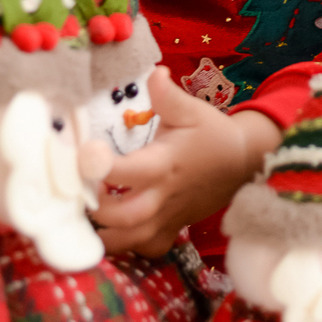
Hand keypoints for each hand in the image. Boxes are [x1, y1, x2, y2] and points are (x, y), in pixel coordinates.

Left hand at [94, 67, 279, 256]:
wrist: (242, 162)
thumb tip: (154, 72)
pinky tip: (114, 230)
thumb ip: (167, 94)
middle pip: (125, 216)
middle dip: (96, 209)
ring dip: (105, 234)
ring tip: (87, 215)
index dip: (98, 167)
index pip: (126, 172)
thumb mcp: (191, 110)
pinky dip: (127, 246)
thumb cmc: (210, 134)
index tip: (81, 155)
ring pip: (131, 241)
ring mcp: (168, 217)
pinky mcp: (172, 228)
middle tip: (78, 190)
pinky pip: (147, 249)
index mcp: (164, 164)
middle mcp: (163, 196)